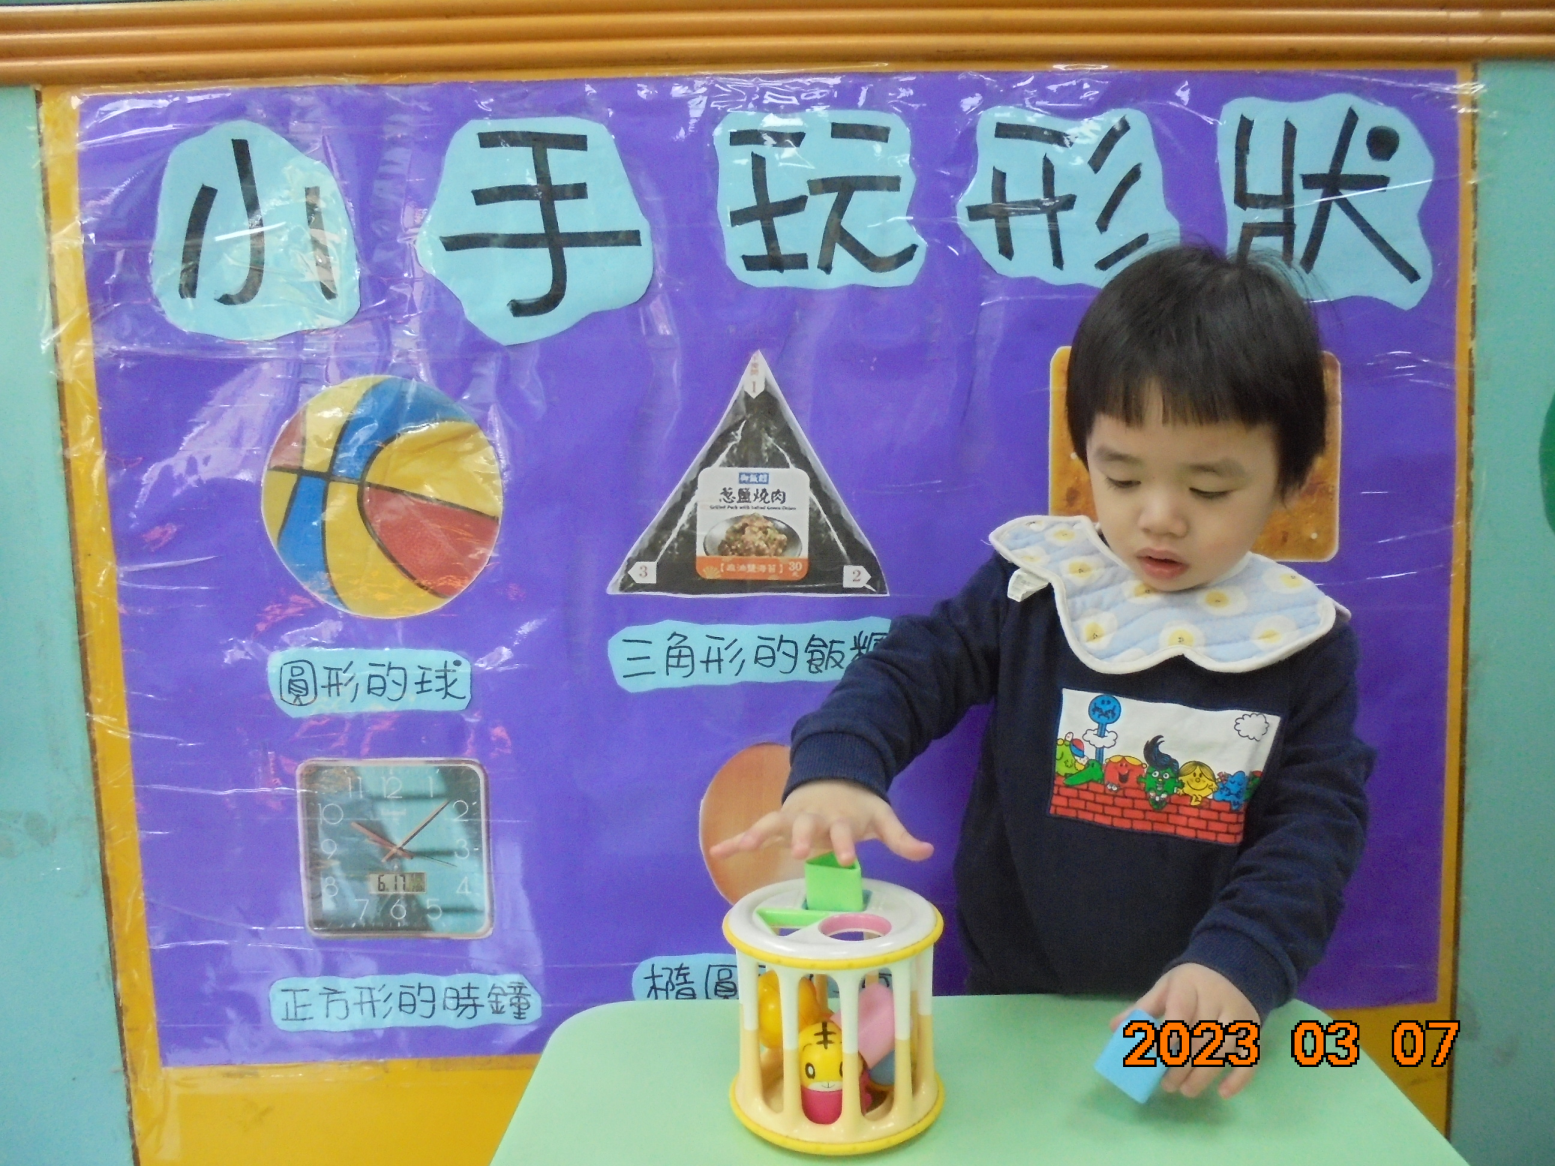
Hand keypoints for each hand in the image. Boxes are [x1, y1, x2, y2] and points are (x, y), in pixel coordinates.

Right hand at [707, 779, 932, 866]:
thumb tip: (929, 851)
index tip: (849, 859)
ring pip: (773, 824)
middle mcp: (812, 817)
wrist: (833, 779)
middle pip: (805, 825)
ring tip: (746, 845)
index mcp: (839, 818)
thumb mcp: (881, 818)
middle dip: (801, 836)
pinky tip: (716, 853)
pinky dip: (734, 842)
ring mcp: (790, 818)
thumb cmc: (856, 807)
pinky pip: (752, 832)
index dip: (846, 844)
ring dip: (760, 833)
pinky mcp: (775, 823)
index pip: (843, 831)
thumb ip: (901, 837)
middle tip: (797, 852)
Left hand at [1110, 963, 1259, 1099]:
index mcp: (1189, 987)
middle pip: (1199, 1037)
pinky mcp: (1252, 1031)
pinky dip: (1239, 1078)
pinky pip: (1250, 1057)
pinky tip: (1224, 1093)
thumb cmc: (1191, 982)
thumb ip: (1144, 1007)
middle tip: (1167, 1085)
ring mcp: (1237, 1017)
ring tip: (1186, 1091)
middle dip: (1182, 1065)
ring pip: (1222, 1050)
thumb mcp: (1166, 986)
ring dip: (1204, 1074)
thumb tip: (1114, 1028)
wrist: (1233, 966)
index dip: (1168, 1038)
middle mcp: (1216, 1001)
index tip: (1155, 1059)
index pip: (1179, 1013)